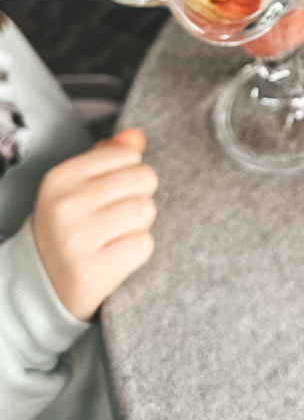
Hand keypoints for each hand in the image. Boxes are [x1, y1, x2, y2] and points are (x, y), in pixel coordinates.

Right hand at [32, 129, 157, 320]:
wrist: (41, 282)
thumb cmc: (69, 224)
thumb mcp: (78, 184)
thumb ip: (109, 155)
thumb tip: (136, 137)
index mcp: (60, 178)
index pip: (128, 154)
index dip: (129, 172)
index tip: (110, 191)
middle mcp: (65, 206)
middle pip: (143, 179)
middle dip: (138, 196)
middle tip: (116, 215)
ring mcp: (77, 241)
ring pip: (145, 210)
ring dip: (139, 224)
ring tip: (116, 234)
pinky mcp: (93, 272)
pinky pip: (143, 245)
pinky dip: (137, 249)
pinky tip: (115, 254)